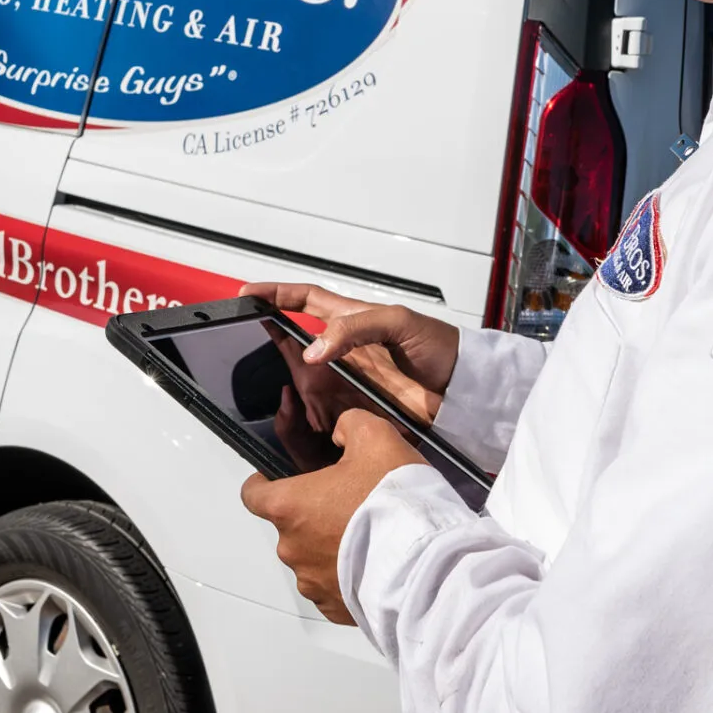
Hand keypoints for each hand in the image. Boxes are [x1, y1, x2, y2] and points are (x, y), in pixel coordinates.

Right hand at [241, 281, 460, 424]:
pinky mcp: (358, 405)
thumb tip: (315, 349)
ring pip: (306, 380)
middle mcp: (345, 348)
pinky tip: (309, 420)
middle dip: (275, 345)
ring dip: (294, 386)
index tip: (248, 293)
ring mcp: (350, 377)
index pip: (305, 299)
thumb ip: (355, 327)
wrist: (463, 390)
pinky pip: (325, 410)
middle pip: (297, 342)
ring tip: (290, 394)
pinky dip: (312, 415)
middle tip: (256, 350)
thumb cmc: (440, 346)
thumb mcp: (399, 323)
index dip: (276, 293)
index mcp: (352, 318)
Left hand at [241, 410, 426, 623]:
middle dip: (313, 516)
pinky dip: (346, 578)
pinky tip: (374, 567)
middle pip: (290, 527)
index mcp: (289, 507)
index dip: (264, 484)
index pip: (253, 495)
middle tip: (351, 506)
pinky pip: (332, 588)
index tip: (283, 480)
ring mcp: (311, 584)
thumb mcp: (375, 438)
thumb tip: (341, 435)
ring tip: (370, 541)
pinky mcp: (333, 610)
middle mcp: (290, 549)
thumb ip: (349, 426)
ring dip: (330, 550)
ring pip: (312, 560)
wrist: (424, 562)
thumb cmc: (390, 498)